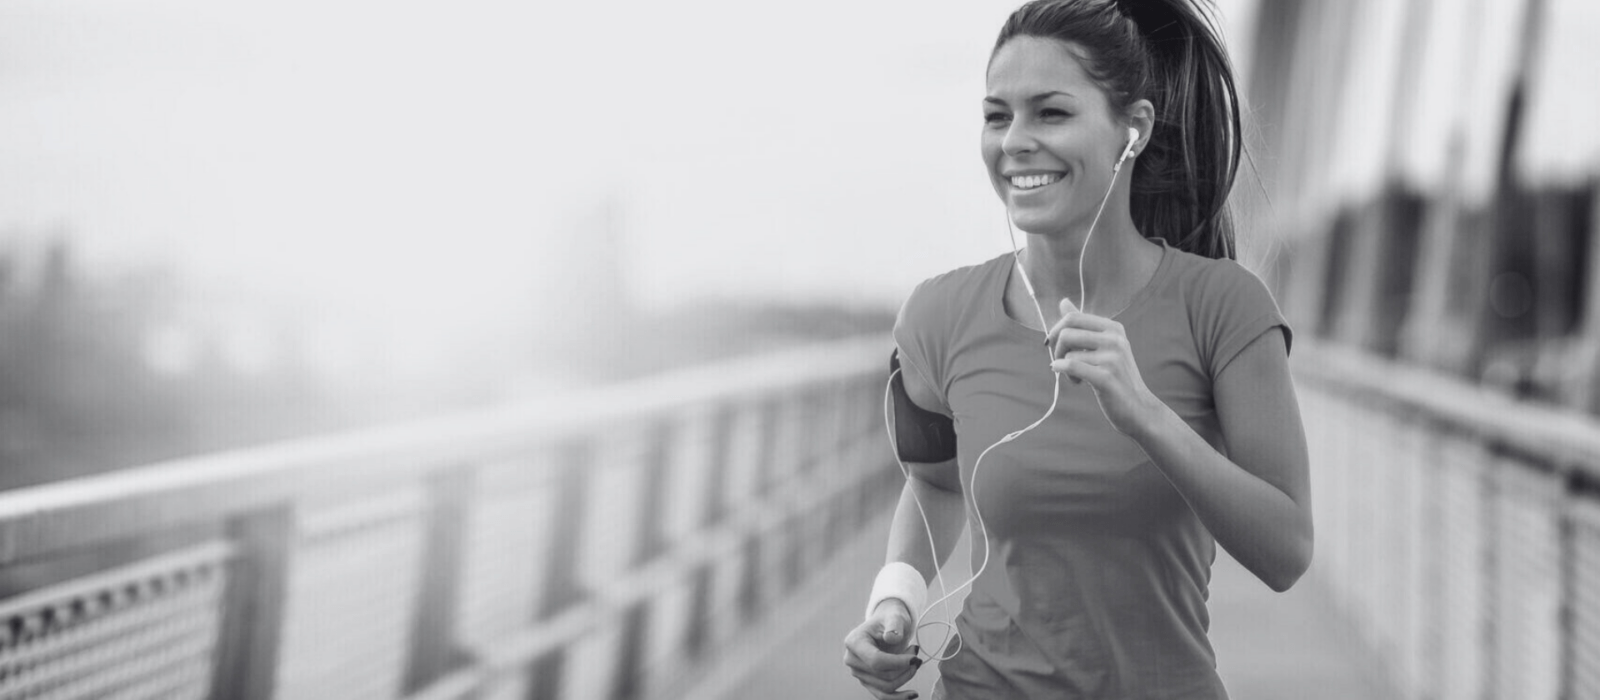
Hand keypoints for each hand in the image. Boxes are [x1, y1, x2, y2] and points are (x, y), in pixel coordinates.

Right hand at [842, 599, 922, 698]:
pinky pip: (883, 695)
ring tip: (914, 660)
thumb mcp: (894, 616)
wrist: (886, 625)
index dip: (898, 663)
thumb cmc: (890, 619)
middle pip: (883, 675)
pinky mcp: (867, 681)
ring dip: (906, 676)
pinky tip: (913, 694)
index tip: (916, 658)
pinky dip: (899, 696)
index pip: (876, 661)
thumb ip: (894, 625)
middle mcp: (852, 660)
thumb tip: (891, 638)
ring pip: (886, 687)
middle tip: (917, 652)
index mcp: (854, 642)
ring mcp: (858, 673)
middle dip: (905, 667)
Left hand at [1045, 298, 1161, 436]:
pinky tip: (1073, 380)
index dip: (1056, 331)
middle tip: (1062, 362)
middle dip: (1056, 349)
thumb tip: (1063, 301)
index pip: (1073, 317)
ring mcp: (1113, 358)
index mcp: (1113, 328)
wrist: (1139, 408)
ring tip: (1076, 378)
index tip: (1055, 346)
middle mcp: (1115, 339)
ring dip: (1064, 367)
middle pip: (1066, 332)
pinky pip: (1072, 366)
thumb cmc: (1117, 377)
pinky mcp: (1107, 377)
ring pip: (1068, 353)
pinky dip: (1063, 371)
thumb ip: (1083, 325)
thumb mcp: (1104, 347)